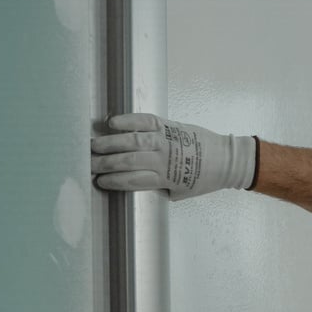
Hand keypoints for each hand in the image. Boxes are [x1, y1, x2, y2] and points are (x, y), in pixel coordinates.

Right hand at [90, 113, 257, 198]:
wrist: (225, 160)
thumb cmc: (202, 178)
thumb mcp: (179, 191)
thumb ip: (157, 188)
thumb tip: (133, 185)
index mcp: (165, 177)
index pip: (132, 180)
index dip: (113, 181)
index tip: (98, 181)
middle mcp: (163, 157)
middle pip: (127, 161)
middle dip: (104, 163)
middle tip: (86, 163)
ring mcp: (166, 139)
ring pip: (132, 141)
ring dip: (109, 143)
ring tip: (92, 145)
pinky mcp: (169, 124)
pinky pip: (144, 120)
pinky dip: (128, 120)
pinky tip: (111, 123)